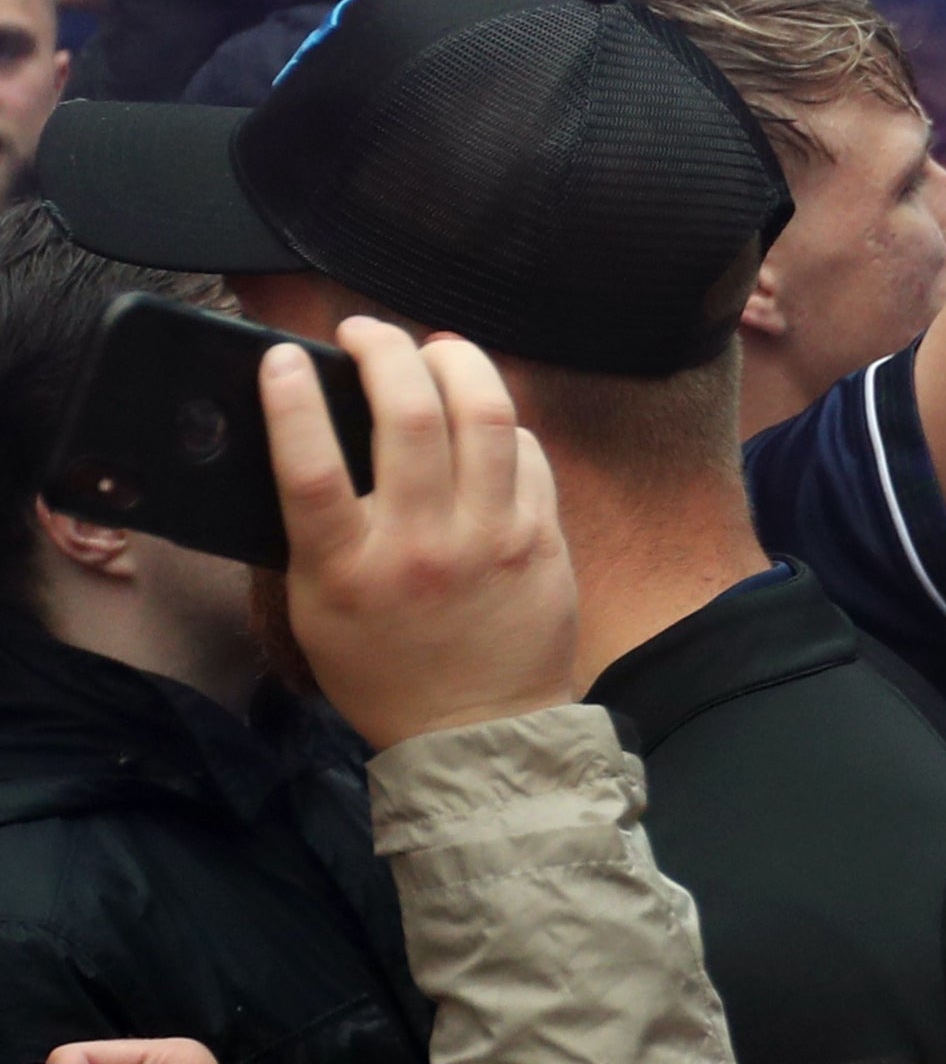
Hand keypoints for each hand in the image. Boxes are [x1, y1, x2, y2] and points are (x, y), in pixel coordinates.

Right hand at [265, 319, 576, 750]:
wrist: (479, 731)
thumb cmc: (383, 669)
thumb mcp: (316, 609)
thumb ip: (314, 531)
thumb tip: (306, 443)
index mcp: (347, 569)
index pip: (311, 467)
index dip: (293, 400)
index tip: (285, 355)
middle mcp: (422, 545)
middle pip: (410, 416)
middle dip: (387, 350)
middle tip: (368, 331)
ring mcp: (491, 536)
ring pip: (485, 414)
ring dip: (456, 361)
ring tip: (432, 347)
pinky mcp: (543, 536)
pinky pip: (527, 450)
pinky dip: (500, 419)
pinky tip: (481, 413)